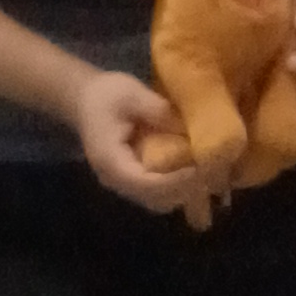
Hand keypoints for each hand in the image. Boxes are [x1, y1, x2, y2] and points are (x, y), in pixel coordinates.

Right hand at [74, 71, 228, 215]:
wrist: (83, 98)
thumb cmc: (104, 95)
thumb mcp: (130, 94)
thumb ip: (157, 110)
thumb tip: (188, 128)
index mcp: (112, 161)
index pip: (146, 183)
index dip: (175, 181)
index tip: (200, 169)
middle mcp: (116, 180)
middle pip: (155, 199)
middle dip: (185, 190)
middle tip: (213, 173)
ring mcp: (123, 182)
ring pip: (157, 201)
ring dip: (183, 192)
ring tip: (208, 174)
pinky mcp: (132, 178)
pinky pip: (157, 193)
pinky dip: (177, 188)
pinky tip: (195, 173)